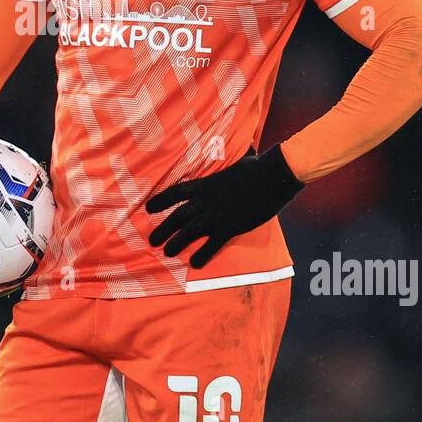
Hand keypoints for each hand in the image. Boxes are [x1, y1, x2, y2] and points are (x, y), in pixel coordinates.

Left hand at [144, 145, 304, 268]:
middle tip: (152, 241)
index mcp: (205, 184)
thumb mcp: (234, 163)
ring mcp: (216, 215)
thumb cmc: (256, 167)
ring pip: (189, 232)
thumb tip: (232, 157)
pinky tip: (194, 263)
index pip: (176, 193)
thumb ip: (226, 166)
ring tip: (167, 252)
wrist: (272, 177)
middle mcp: (205, 201)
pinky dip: (202, 255)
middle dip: (163, 229)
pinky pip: (212, 244)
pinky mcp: (230, 227)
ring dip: (176, 243)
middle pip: (177, 216)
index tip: (148, 209)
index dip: (161, 201)